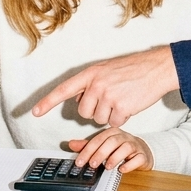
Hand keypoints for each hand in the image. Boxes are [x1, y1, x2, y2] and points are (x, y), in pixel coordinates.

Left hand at [32, 45, 179, 127]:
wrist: (156, 68)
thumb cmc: (133, 69)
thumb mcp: (107, 70)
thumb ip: (91, 84)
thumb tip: (80, 100)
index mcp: (90, 73)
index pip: (63, 89)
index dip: (48, 102)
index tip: (35, 112)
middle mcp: (96, 84)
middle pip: (84, 112)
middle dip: (95, 111)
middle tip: (111, 98)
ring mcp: (108, 96)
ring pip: (98, 119)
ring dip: (110, 115)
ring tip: (122, 98)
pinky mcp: (121, 107)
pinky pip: (114, 123)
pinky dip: (122, 118)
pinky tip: (130, 105)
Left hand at [69, 128, 153, 172]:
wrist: (141, 152)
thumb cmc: (121, 148)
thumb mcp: (103, 146)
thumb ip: (88, 146)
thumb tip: (71, 144)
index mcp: (112, 133)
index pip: (98, 139)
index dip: (88, 150)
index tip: (80, 161)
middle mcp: (123, 137)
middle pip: (112, 141)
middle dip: (100, 153)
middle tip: (93, 164)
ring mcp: (134, 146)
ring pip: (126, 148)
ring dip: (115, 157)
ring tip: (108, 166)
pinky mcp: (142, 155)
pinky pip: (138, 158)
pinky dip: (130, 164)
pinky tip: (122, 169)